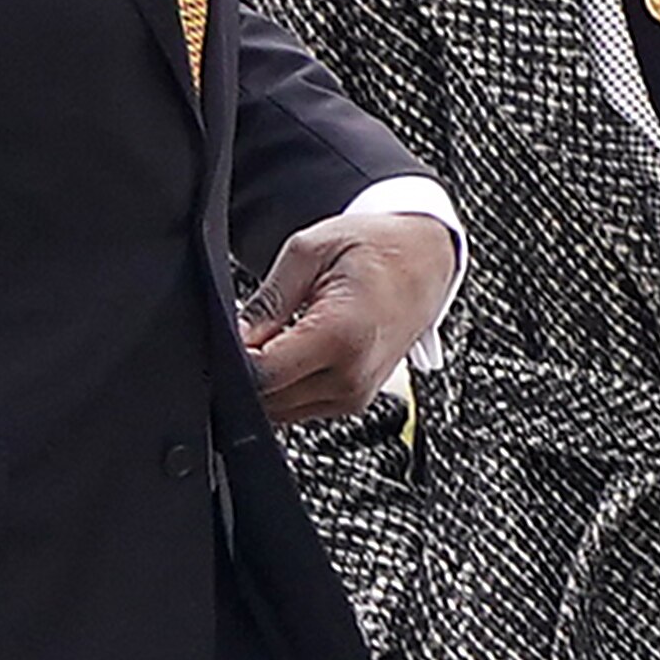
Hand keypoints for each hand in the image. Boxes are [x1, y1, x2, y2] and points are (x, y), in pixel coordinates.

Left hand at [242, 210, 455, 425]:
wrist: (426, 260)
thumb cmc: (377, 249)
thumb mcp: (310, 251)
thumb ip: (268, 300)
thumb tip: (236, 336)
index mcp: (340, 337)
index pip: (262, 374)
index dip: (235, 357)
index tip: (233, 332)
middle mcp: (351, 377)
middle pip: (269, 398)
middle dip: (248, 370)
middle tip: (255, 328)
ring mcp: (356, 395)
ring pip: (281, 410)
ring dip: (269, 380)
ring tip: (282, 333)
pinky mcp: (356, 401)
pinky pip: (301, 407)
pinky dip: (289, 386)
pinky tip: (296, 349)